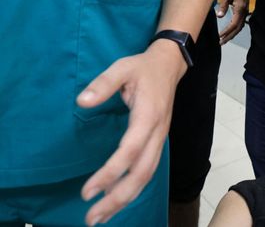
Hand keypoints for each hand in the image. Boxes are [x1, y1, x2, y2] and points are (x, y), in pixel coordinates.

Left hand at [76, 40, 186, 225]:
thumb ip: (103, 84)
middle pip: (141, 173)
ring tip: (101, 216)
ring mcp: (160, 139)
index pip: (129, 152)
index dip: (109, 173)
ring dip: (125, 198)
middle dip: (117, 198)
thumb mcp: (122, 68)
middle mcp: (157, 133)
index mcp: (148, 117)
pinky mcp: (158, 142)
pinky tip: (117, 198)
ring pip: (147, 176)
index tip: (87, 192)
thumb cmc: (143, 68)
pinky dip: (134, 189)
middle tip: (92, 218)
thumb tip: (82, 102)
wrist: (170, 65)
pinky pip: (148, 171)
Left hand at [217, 0, 252, 44]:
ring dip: (232, 34)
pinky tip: (230, 32)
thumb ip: (223, 5)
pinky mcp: (244, 12)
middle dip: (229, 36)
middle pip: (237, 28)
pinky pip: (240, 23)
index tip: (220, 35)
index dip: (227, 31)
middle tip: (220, 42)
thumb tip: (219, 16)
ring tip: (224, 40)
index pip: (234, 24)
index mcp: (240, 8)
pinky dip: (235, 30)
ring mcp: (245, 12)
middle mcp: (244, 12)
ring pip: (239, 27)